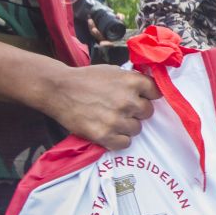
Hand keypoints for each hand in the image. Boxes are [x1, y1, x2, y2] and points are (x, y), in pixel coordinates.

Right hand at [40, 65, 159, 148]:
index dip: (149, 96)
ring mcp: (117, 119)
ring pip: (137, 129)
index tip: (142, 98)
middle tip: (122, 109)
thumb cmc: (86, 79)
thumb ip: (131, 80)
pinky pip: (125, 143)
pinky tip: (109, 131)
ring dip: (127, 126)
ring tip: (112, 119)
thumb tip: (148, 89)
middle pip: (148, 112)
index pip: (156, 92)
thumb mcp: (112, 71)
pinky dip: (118, 139)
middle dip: (137, 111)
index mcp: (131, 82)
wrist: (58, 90)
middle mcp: (127, 101)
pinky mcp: (105, 135)